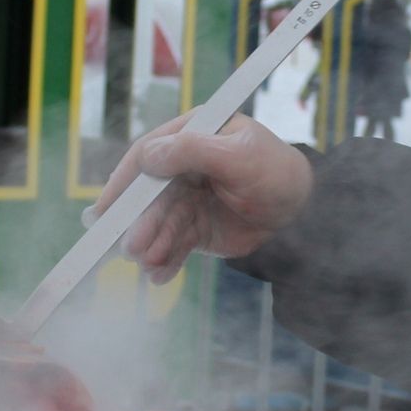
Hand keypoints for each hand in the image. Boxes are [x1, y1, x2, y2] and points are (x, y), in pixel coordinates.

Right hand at [87, 111, 314, 281]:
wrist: (304, 213)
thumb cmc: (275, 172)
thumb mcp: (237, 156)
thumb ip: (193, 152)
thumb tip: (148, 156)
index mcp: (191, 136)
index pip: (148, 154)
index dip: (125, 181)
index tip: (106, 207)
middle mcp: (183, 167)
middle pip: (150, 196)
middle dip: (141, 223)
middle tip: (133, 248)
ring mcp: (187, 199)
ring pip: (159, 224)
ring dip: (152, 245)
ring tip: (151, 265)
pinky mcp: (195, 228)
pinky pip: (172, 244)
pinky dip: (165, 260)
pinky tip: (161, 274)